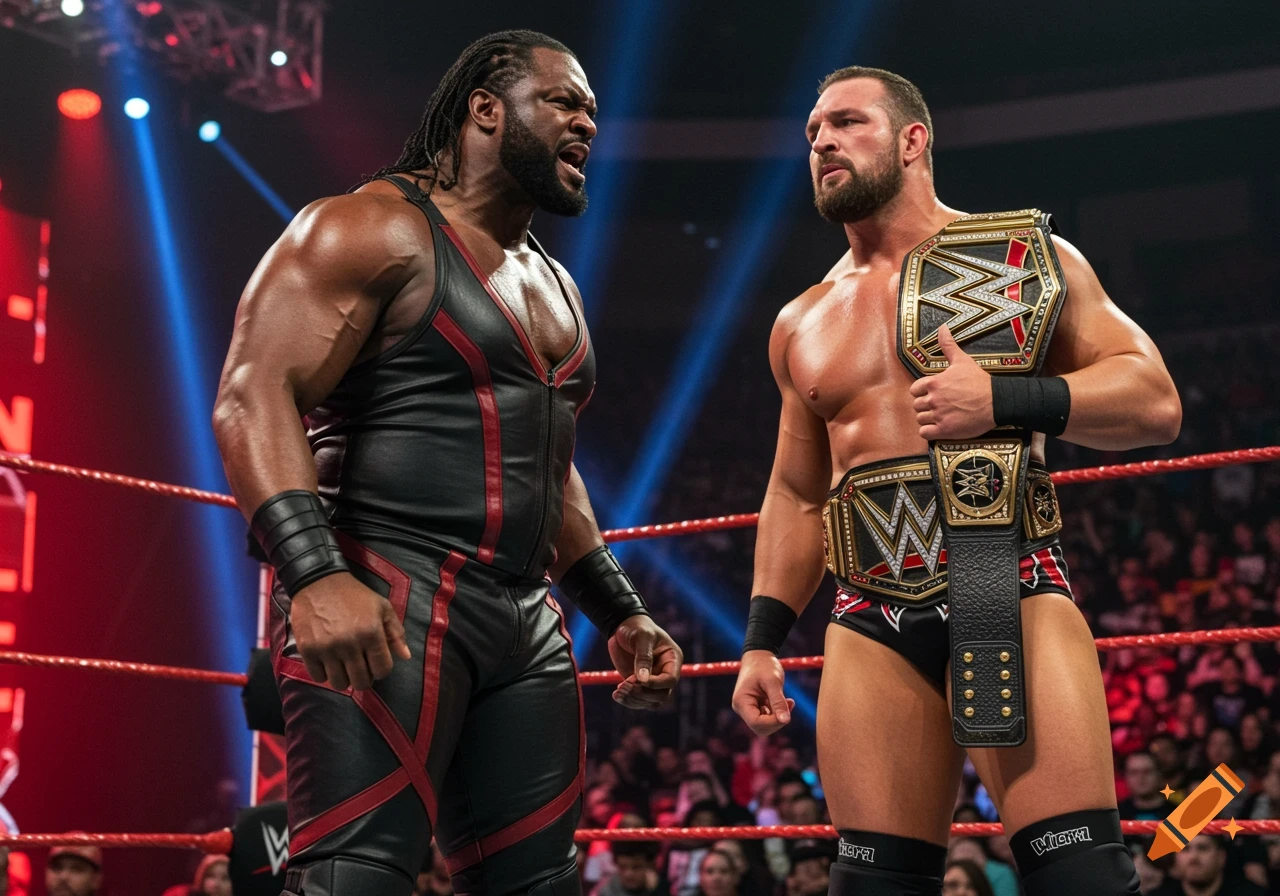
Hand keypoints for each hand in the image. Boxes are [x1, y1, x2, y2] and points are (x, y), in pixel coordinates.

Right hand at [290, 573, 411, 690]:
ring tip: (343, 665)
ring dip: (344, 678)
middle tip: (359, 666)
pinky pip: (318, 677)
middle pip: (361, 682)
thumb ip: (396, 632)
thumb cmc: (354, 595)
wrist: (319, 581)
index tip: (375, 662)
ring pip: (339, 684)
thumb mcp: (382, 607)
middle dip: (364, 677)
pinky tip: (327, 661)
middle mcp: (350, 643)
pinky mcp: (308, 650)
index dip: (381, 670)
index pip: (382, 670)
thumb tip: (406, 657)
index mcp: (371, 633)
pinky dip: (324, 674)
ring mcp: (327, 648)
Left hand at [608, 615, 682, 708]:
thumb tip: (643, 680)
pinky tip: (616, 695)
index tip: (638, 680)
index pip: (670, 680)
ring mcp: (653, 681)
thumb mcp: (642, 637)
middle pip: (661, 695)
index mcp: (672, 659)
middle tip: (623, 685)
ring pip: (650, 702)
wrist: (624, 628)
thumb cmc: (637, 628)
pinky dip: (627, 701)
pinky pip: (638, 701)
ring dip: (634, 700)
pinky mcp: (639, 686)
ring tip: (618, 691)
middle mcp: (665, 673)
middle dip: (642, 693)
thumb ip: (643, 657)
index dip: (656, 684)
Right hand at [731, 650, 794, 735]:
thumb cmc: (764, 665)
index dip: (773, 722)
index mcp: (741, 701)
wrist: (759, 656)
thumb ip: (778, 701)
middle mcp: (742, 708)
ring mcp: (748, 709)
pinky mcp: (755, 708)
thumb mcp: (773, 681)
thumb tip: (785, 720)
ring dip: (779, 717)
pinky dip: (778, 713)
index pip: (756, 723)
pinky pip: (768, 718)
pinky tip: (786, 701)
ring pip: (765, 725)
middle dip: (777, 721)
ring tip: (788, 701)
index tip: (787, 713)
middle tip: (788, 705)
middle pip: (761, 728)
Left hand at [908, 324, 994, 439]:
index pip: (914, 390)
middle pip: (917, 405)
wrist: (997, 401)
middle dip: (925, 406)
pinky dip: (929, 432)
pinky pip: (925, 433)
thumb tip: (942, 328)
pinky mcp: (945, 430)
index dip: (921, 392)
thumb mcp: (963, 360)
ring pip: (920, 419)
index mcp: (934, 383)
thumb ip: (948, 345)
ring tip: (939, 416)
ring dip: (927, 419)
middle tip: (938, 406)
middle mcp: (934, 399)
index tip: (931, 394)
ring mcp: (939, 415)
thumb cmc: (980, 382)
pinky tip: (938, 427)